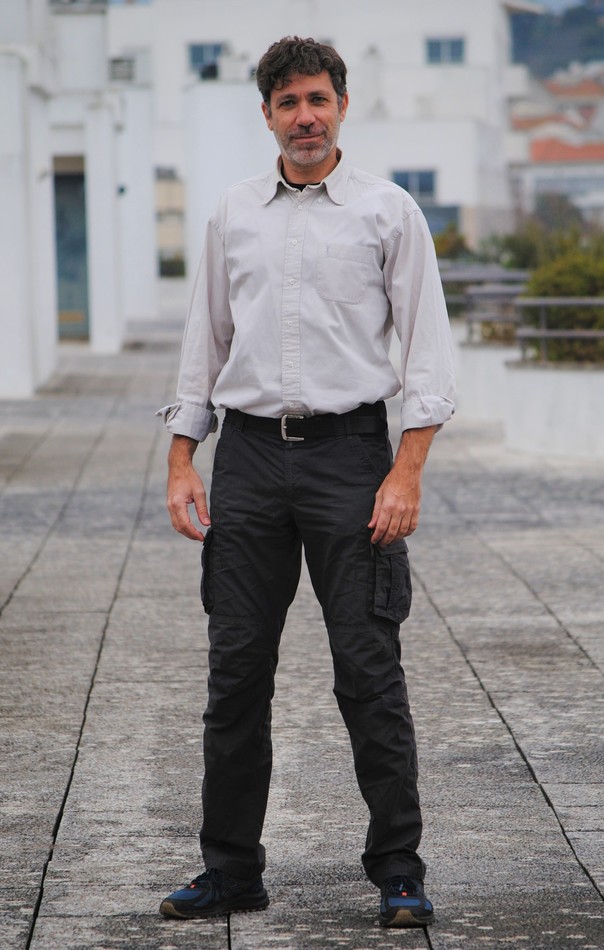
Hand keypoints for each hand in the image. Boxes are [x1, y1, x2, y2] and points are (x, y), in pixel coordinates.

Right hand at [166, 436, 209, 541]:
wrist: (178, 466)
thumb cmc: (190, 477)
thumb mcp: (199, 492)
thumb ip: (202, 509)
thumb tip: (206, 523)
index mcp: (177, 504)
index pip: (185, 524)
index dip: (194, 533)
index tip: (202, 538)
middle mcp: (170, 507)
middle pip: (179, 527)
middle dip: (190, 535)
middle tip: (201, 538)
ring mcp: (168, 506)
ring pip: (175, 524)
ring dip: (185, 531)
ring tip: (197, 534)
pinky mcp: (170, 505)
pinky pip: (174, 519)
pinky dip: (182, 525)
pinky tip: (190, 527)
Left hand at [367, 425, 436, 545]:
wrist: (408, 472)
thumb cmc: (391, 482)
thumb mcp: (379, 495)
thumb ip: (376, 512)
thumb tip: (371, 526)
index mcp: (388, 506)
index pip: (381, 527)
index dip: (376, 536)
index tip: (373, 540)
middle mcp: (400, 510)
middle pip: (392, 532)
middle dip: (385, 541)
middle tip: (381, 544)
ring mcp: (410, 511)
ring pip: (403, 532)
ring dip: (395, 539)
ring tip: (390, 540)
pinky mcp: (417, 510)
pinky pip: (413, 526)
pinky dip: (407, 533)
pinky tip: (402, 534)